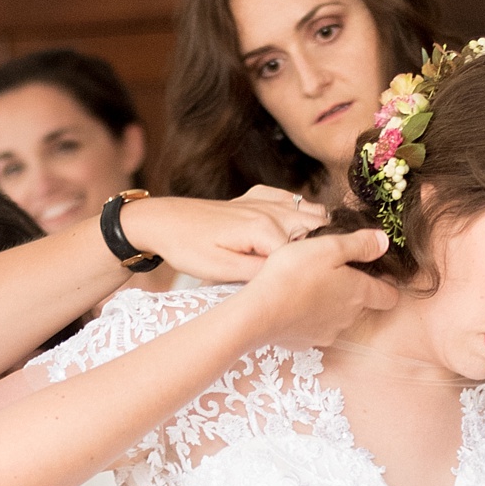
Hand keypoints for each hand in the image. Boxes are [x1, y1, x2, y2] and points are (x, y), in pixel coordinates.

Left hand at [125, 187, 327, 281]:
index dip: (310, 272)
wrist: (164, 221)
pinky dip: (300, 214)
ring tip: (300, 258)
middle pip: (319, 229)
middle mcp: (272, 209)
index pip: (307, 253)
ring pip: (313, 212)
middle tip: (306, 274)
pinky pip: (294, 200)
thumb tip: (292, 277)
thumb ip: (261, 273)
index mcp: (265, 228)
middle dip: (319, 251)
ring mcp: (267, 199)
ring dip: (314, 233)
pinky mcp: (259, 196)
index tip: (307, 289)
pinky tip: (289, 233)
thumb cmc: (188, 248)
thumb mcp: (222, 270)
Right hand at [243, 222, 393, 344]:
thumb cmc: (293, 274)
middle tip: (328, 271)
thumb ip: (360, 244)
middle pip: (361, 305)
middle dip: (350, 290)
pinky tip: (293, 305)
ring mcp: (327, 333)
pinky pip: (314, 328)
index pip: (389, 296)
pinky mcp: (306, 342)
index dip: (386, 284)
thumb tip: (384, 242)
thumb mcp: (329, 247)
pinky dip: (308, 318)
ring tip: (307, 286)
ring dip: (329, 304)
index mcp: (359, 293)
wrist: (259, 312)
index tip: (376, 273)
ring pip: (337, 317)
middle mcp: (348, 317)